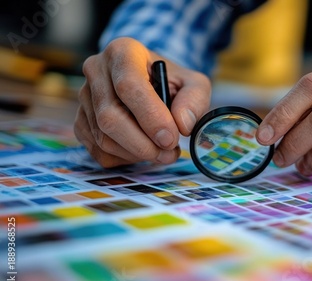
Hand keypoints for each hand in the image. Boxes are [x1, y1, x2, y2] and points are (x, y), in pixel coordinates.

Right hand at [75, 37, 210, 167]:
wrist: (150, 83)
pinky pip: (98, 151)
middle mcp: (96, 71)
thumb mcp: (193, 83)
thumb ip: (194, 100)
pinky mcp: (80, 121)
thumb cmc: (171, 82)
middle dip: (142, 144)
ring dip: (136, 154)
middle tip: (169, 153)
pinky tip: (143, 150)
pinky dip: (125, 159)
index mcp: (123, 52)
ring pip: (103, 138)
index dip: (150, 116)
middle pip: (110, 117)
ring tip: (162, 152)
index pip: (128, 86)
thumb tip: (182, 125)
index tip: (170, 139)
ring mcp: (84, 98)